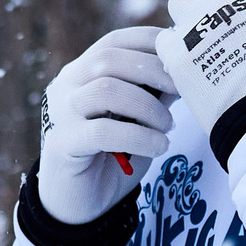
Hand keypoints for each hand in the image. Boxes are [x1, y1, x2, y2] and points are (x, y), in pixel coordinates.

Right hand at [37, 27, 174, 223]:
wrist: (77, 204)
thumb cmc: (111, 156)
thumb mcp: (136, 118)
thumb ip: (151, 93)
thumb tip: (184, 70)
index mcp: (82, 72)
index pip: (114, 41)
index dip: (150, 43)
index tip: (182, 58)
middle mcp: (66, 85)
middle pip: (109, 59)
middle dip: (154, 71)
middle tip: (183, 92)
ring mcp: (61, 112)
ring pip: (106, 89)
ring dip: (147, 106)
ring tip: (167, 126)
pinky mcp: (63, 143)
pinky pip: (103, 131)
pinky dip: (139, 136)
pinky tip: (159, 147)